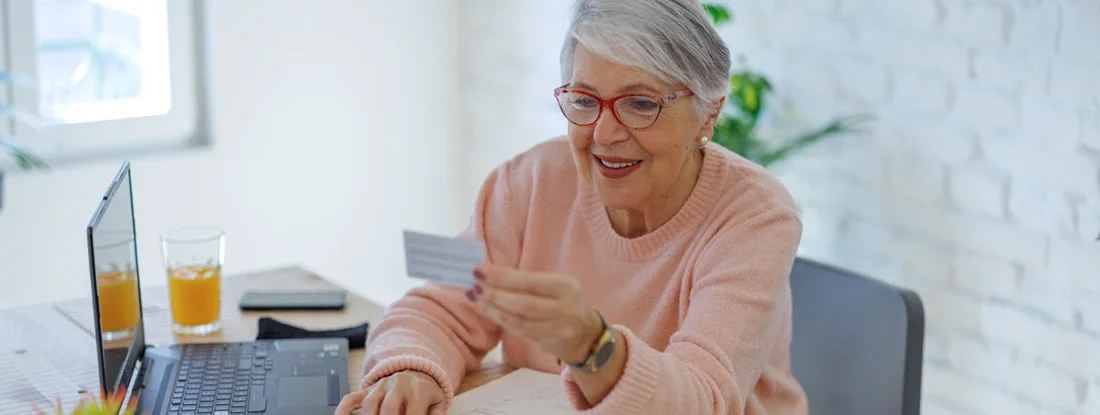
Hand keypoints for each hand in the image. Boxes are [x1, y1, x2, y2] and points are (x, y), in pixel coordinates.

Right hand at [334, 370, 444, 414]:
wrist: (417, 371)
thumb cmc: (427, 393)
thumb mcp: (438, 402)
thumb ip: (436, 414)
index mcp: (418, 389)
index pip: (413, 413)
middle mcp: (398, 385)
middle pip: (389, 408)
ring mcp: (381, 386)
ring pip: (370, 403)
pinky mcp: (368, 389)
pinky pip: (352, 398)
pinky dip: (343, 409)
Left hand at [469, 265, 603, 363]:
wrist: (586, 335)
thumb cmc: (565, 301)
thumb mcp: (556, 285)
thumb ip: (528, 281)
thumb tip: (490, 274)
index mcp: (566, 287)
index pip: (530, 281)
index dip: (503, 277)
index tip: (480, 271)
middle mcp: (564, 309)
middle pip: (523, 304)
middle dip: (494, 295)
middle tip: (474, 286)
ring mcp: (556, 330)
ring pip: (518, 322)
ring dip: (492, 310)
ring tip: (475, 298)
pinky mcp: (546, 344)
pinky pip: (518, 332)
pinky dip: (500, 320)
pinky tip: (488, 311)